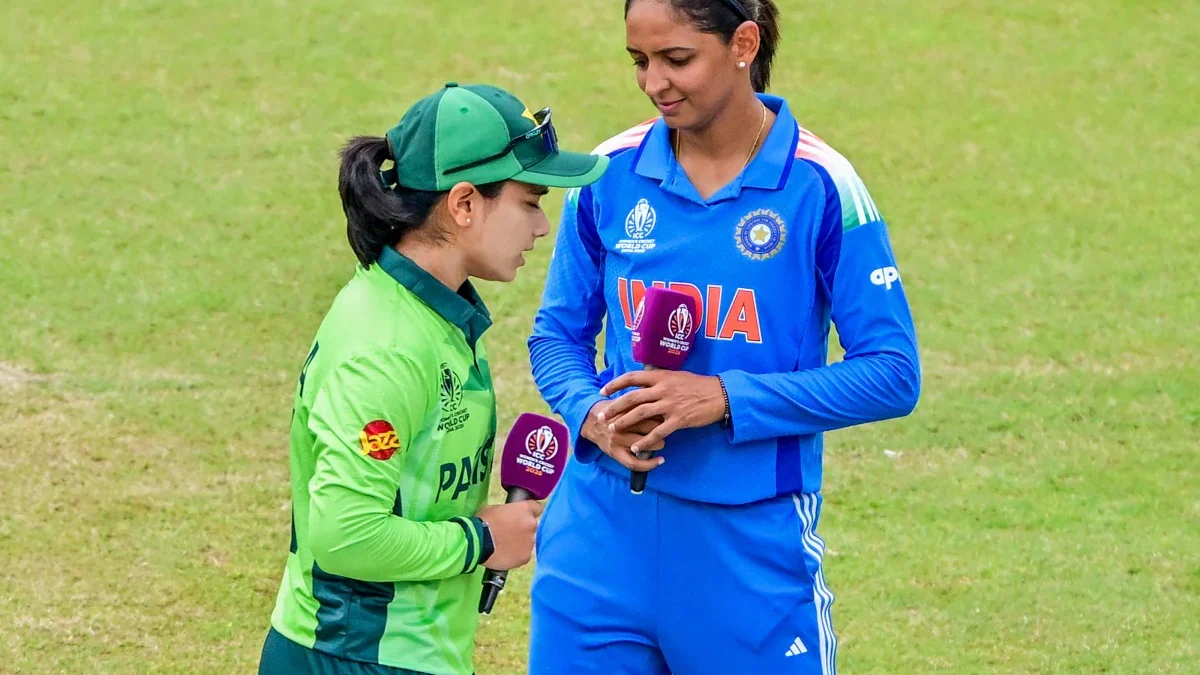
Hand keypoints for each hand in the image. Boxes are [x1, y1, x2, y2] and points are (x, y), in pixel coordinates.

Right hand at [474, 500, 543, 570]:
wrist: (476, 542)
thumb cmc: (482, 521)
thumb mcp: (496, 508)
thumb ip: (509, 512)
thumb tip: (509, 516)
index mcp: (525, 509)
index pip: (537, 508)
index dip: (530, 512)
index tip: (523, 517)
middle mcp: (532, 524)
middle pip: (532, 527)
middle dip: (524, 529)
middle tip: (510, 533)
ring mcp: (530, 542)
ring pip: (528, 542)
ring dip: (521, 543)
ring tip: (506, 546)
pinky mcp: (525, 557)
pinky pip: (523, 555)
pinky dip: (516, 555)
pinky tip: (505, 555)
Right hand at [581, 400, 665, 471]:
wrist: (590, 421)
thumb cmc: (613, 410)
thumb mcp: (625, 401)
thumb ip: (642, 401)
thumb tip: (664, 402)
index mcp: (625, 409)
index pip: (651, 411)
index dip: (663, 414)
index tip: (668, 416)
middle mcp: (621, 425)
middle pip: (651, 427)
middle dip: (662, 428)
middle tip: (665, 428)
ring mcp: (618, 440)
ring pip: (646, 444)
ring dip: (658, 443)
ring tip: (661, 441)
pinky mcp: (615, 453)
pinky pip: (635, 463)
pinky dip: (650, 464)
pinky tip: (661, 460)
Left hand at [600, 371, 724, 452]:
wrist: (720, 395)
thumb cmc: (698, 385)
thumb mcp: (677, 376)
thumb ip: (659, 379)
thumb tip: (644, 380)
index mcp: (661, 377)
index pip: (632, 377)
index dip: (615, 384)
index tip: (603, 391)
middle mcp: (663, 389)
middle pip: (632, 398)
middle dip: (614, 407)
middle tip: (602, 416)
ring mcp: (670, 404)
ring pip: (641, 414)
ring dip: (624, 423)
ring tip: (613, 430)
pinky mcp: (679, 419)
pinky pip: (658, 432)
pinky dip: (645, 441)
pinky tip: (636, 447)